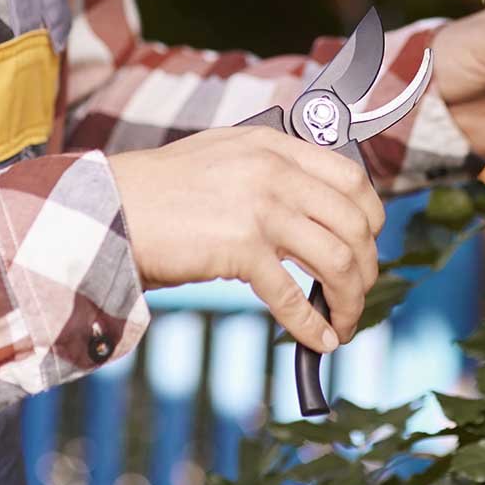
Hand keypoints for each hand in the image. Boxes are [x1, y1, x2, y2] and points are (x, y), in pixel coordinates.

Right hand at [108, 127, 383, 352]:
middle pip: (353, 223)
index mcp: (270, 143)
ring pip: (336, 261)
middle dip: (366, 266)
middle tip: (358, 291)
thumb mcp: (223, 155)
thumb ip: (268, 167)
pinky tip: (319, 340)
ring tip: (343, 321)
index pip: (350, 175)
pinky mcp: (240, 247)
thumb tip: (313, 207)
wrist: (113, 206)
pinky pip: (294, 296)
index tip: (368, 240)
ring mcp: (258, 207)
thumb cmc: (162, 189)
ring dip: (349, 300)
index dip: (371, 215)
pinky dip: (312, 326)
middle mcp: (272, 170)